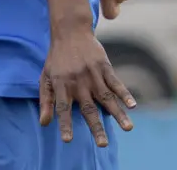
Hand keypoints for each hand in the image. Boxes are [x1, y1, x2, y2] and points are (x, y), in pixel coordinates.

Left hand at [39, 30, 135, 145]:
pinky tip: (132, 105)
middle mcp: (78, 82)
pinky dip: (125, 94)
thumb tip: (44, 123)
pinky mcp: (104, 67)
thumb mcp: (46, 77)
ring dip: (118, 114)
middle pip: (88, 108)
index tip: (68, 140)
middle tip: (103, 145)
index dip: (65, 124)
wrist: (70, 32)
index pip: (62, 108)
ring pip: (106, 98)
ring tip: (127, 129)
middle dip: (96, 127)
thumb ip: (46, 100)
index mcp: (62, 85)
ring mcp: (92, 75)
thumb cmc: (56, 59)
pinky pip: (116, 82)